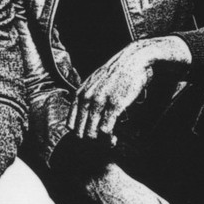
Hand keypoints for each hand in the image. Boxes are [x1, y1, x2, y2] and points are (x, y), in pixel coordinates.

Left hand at [68, 37, 189, 144]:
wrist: (133, 60)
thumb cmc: (116, 73)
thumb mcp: (94, 82)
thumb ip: (88, 97)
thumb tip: (86, 115)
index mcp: (80, 93)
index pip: (70, 124)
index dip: (79, 134)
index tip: (90, 137)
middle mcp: (86, 98)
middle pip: (79, 132)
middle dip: (89, 142)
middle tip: (101, 143)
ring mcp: (99, 102)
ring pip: (91, 134)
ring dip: (100, 143)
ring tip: (109, 142)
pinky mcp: (114, 105)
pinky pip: (105, 130)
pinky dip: (108, 139)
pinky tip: (114, 138)